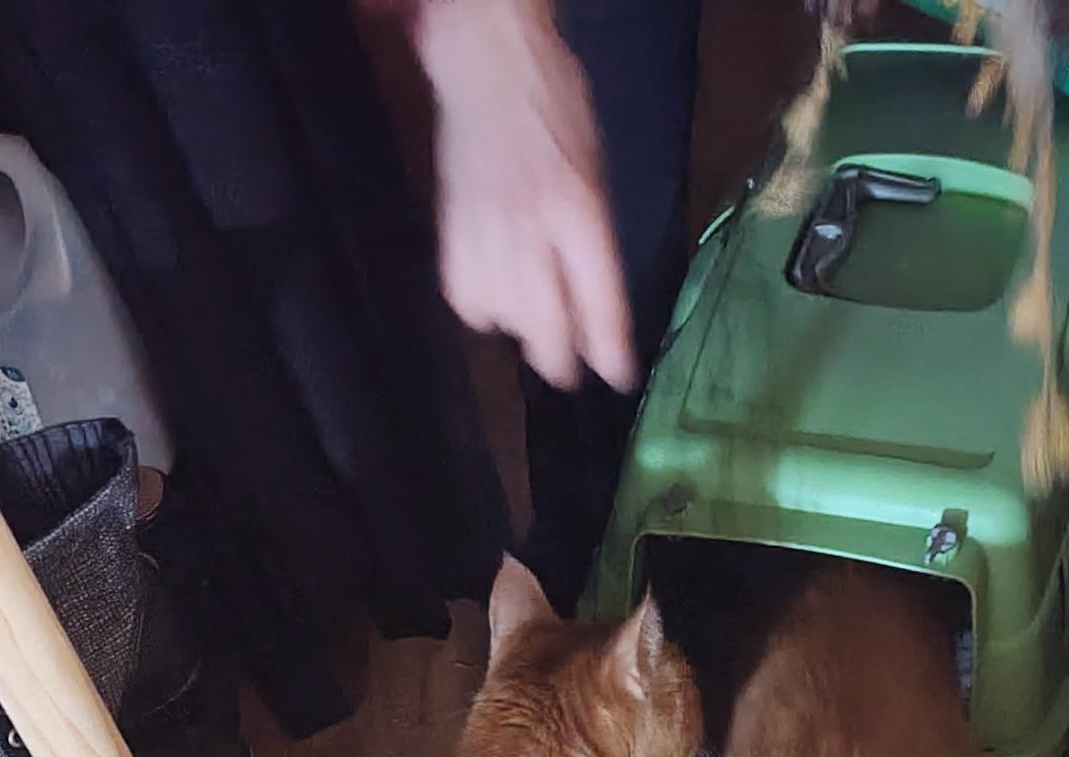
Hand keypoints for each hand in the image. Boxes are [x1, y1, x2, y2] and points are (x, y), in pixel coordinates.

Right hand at [413, 0, 634, 392]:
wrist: (490, 67)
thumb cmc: (555, 110)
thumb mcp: (595, 172)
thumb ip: (595, 246)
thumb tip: (594, 316)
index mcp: (579, 210)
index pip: (598, 300)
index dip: (609, 350)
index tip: (618, 377)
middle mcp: (532, 228)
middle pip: (545, 324)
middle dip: (559, 358)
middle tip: (566, 368)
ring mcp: (486, 232)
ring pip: (502, 316)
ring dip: (519, 326)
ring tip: (531, 314)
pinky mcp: (451, 230)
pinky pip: (465, 297)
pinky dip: (481, 306)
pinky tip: (495, 293)